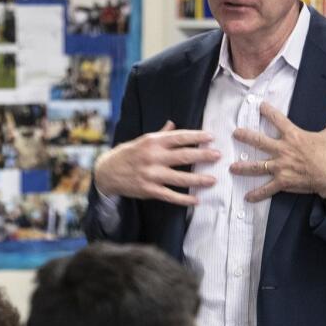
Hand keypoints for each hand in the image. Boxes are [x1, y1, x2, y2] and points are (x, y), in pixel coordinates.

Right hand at [93, 120, 219, 206]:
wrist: (106, 172)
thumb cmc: (126, 154)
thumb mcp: (141, 141)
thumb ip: (159, 135)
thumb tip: (173, 125)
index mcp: (152, 142)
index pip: (179, 137)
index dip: (196, 137)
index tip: (211, 137)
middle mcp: (153, 157)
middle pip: (183, 156)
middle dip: (203, 156)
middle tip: (218, 156)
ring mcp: (151, 175)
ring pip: (180, 178)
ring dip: (198, 179)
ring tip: (213, 180)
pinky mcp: (149, 190)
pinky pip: (170, 195)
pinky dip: (183, 199)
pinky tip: (196, 200)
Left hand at [229, 101, 325, 201]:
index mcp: (294, 136)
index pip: (278, 120)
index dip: (268, 111)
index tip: (259, 105)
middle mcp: (283, 150)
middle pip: (259, 142)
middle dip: (245, 137)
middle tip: (235, 134)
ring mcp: (281, 167)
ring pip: (257, 166)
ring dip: (243, 167)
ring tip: (232, 168)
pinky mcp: (283, 181)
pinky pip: (267, 189)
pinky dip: (257, 194)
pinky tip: (247, 198)